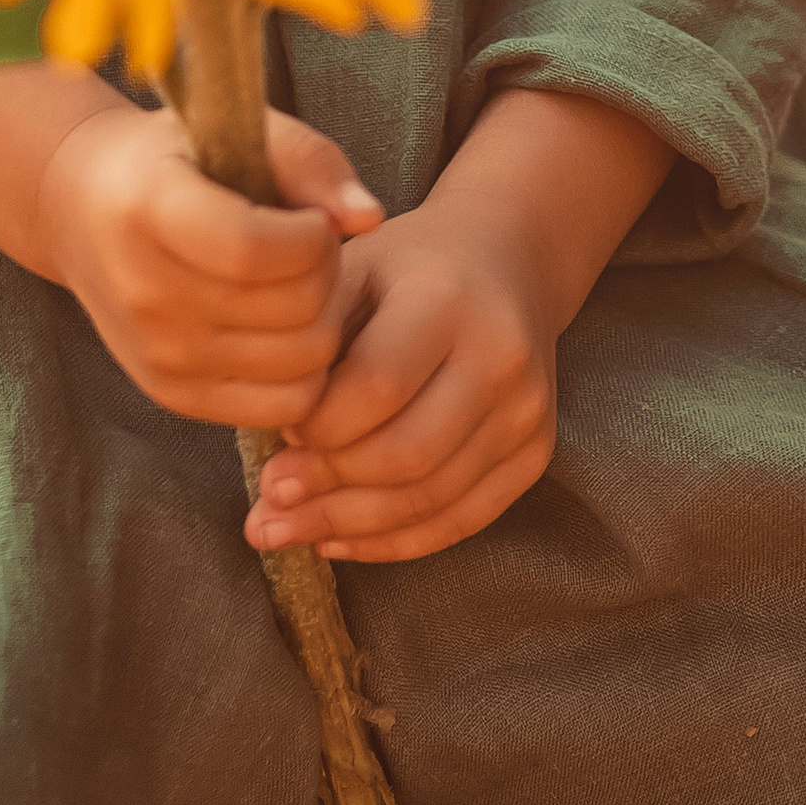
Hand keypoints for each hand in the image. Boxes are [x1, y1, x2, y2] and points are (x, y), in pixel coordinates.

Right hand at [33, 102, 382, 428]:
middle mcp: (146, 293)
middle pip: (291, 309)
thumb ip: (308, 160)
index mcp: (150, 211)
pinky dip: (305, 370)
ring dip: (321, 319)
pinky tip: (286, 327)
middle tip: (308, 245)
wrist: (80, 208)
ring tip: (295, 283)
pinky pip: (282, 407)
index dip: (310, 235)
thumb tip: (370, 218)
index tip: (309, 217)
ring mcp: (158, 355)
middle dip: (324, 271)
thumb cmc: (173, 157)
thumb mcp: (231, 127)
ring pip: (300, 362)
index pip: (254, 250)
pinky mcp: (173, 396)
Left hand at [244, 204, 556, 566]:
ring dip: (349, 527)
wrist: (508, 262)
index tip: (277, 431)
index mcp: (448, 300)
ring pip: (432, 499)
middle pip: (406, 455)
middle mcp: (501, 359)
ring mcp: (527, 412)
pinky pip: (461, 520)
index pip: (376, 386)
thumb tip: (283, 439)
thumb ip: (315, 341)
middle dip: (328, 488)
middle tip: (269, 498)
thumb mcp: (355, 268)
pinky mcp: (536, 454)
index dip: (318, 425)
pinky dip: (394, 542)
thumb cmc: (409, 267)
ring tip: (284, 530)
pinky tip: (339, 540)